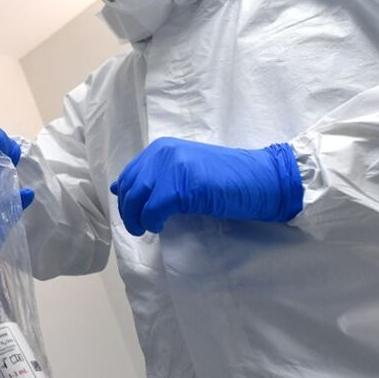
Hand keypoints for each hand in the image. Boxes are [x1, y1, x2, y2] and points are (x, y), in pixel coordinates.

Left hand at [110, 137, 302, 235]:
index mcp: (161, 148)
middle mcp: (163, 153)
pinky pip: (153, 209)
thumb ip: (154, 176)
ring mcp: (173, 167)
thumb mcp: (183, 171)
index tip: (133, 214)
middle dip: (128, 212)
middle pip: (130, 188)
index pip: (129, 175)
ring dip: (137, 219)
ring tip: (146, 229)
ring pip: (138, 199)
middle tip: (137, 228)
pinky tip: (159, 227)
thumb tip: (117, 189)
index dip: (126, 198)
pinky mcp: (183, 186)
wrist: (261, 179)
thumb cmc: (225, 179)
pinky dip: (152, 221)